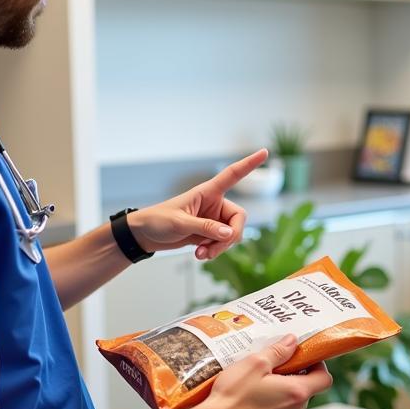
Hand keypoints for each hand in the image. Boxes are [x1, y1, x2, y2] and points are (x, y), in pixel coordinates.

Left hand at [127, 149, 267, 259]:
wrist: (144, 235)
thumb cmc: (158, 221)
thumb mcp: (180, 224)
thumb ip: (206, 228)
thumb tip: (230, 234)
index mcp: (208, 192)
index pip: (232, 175)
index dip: (249, 164)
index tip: (265, 152)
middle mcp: (214, 204)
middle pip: (238, 220)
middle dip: (229, 237)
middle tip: (214, 249)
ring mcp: (213, 220)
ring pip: (232, 235)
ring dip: (220, 248)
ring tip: (201, 255)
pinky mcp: (209, 234)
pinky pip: (223, 244)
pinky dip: (215, 252)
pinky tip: (200, 255)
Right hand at [194, 335, 332, 408]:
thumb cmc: (232, 396)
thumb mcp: (255, 363)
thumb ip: (279, 351)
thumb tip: (292, 342)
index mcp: (296, 393)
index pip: (324, 379)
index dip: (318, 366)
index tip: (304, 358)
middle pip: (308, 391)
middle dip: (296, 377)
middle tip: (276, 367)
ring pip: (293, 404)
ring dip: (283, 393)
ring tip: (260, 383)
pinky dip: (273, 406)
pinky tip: (254, 399)